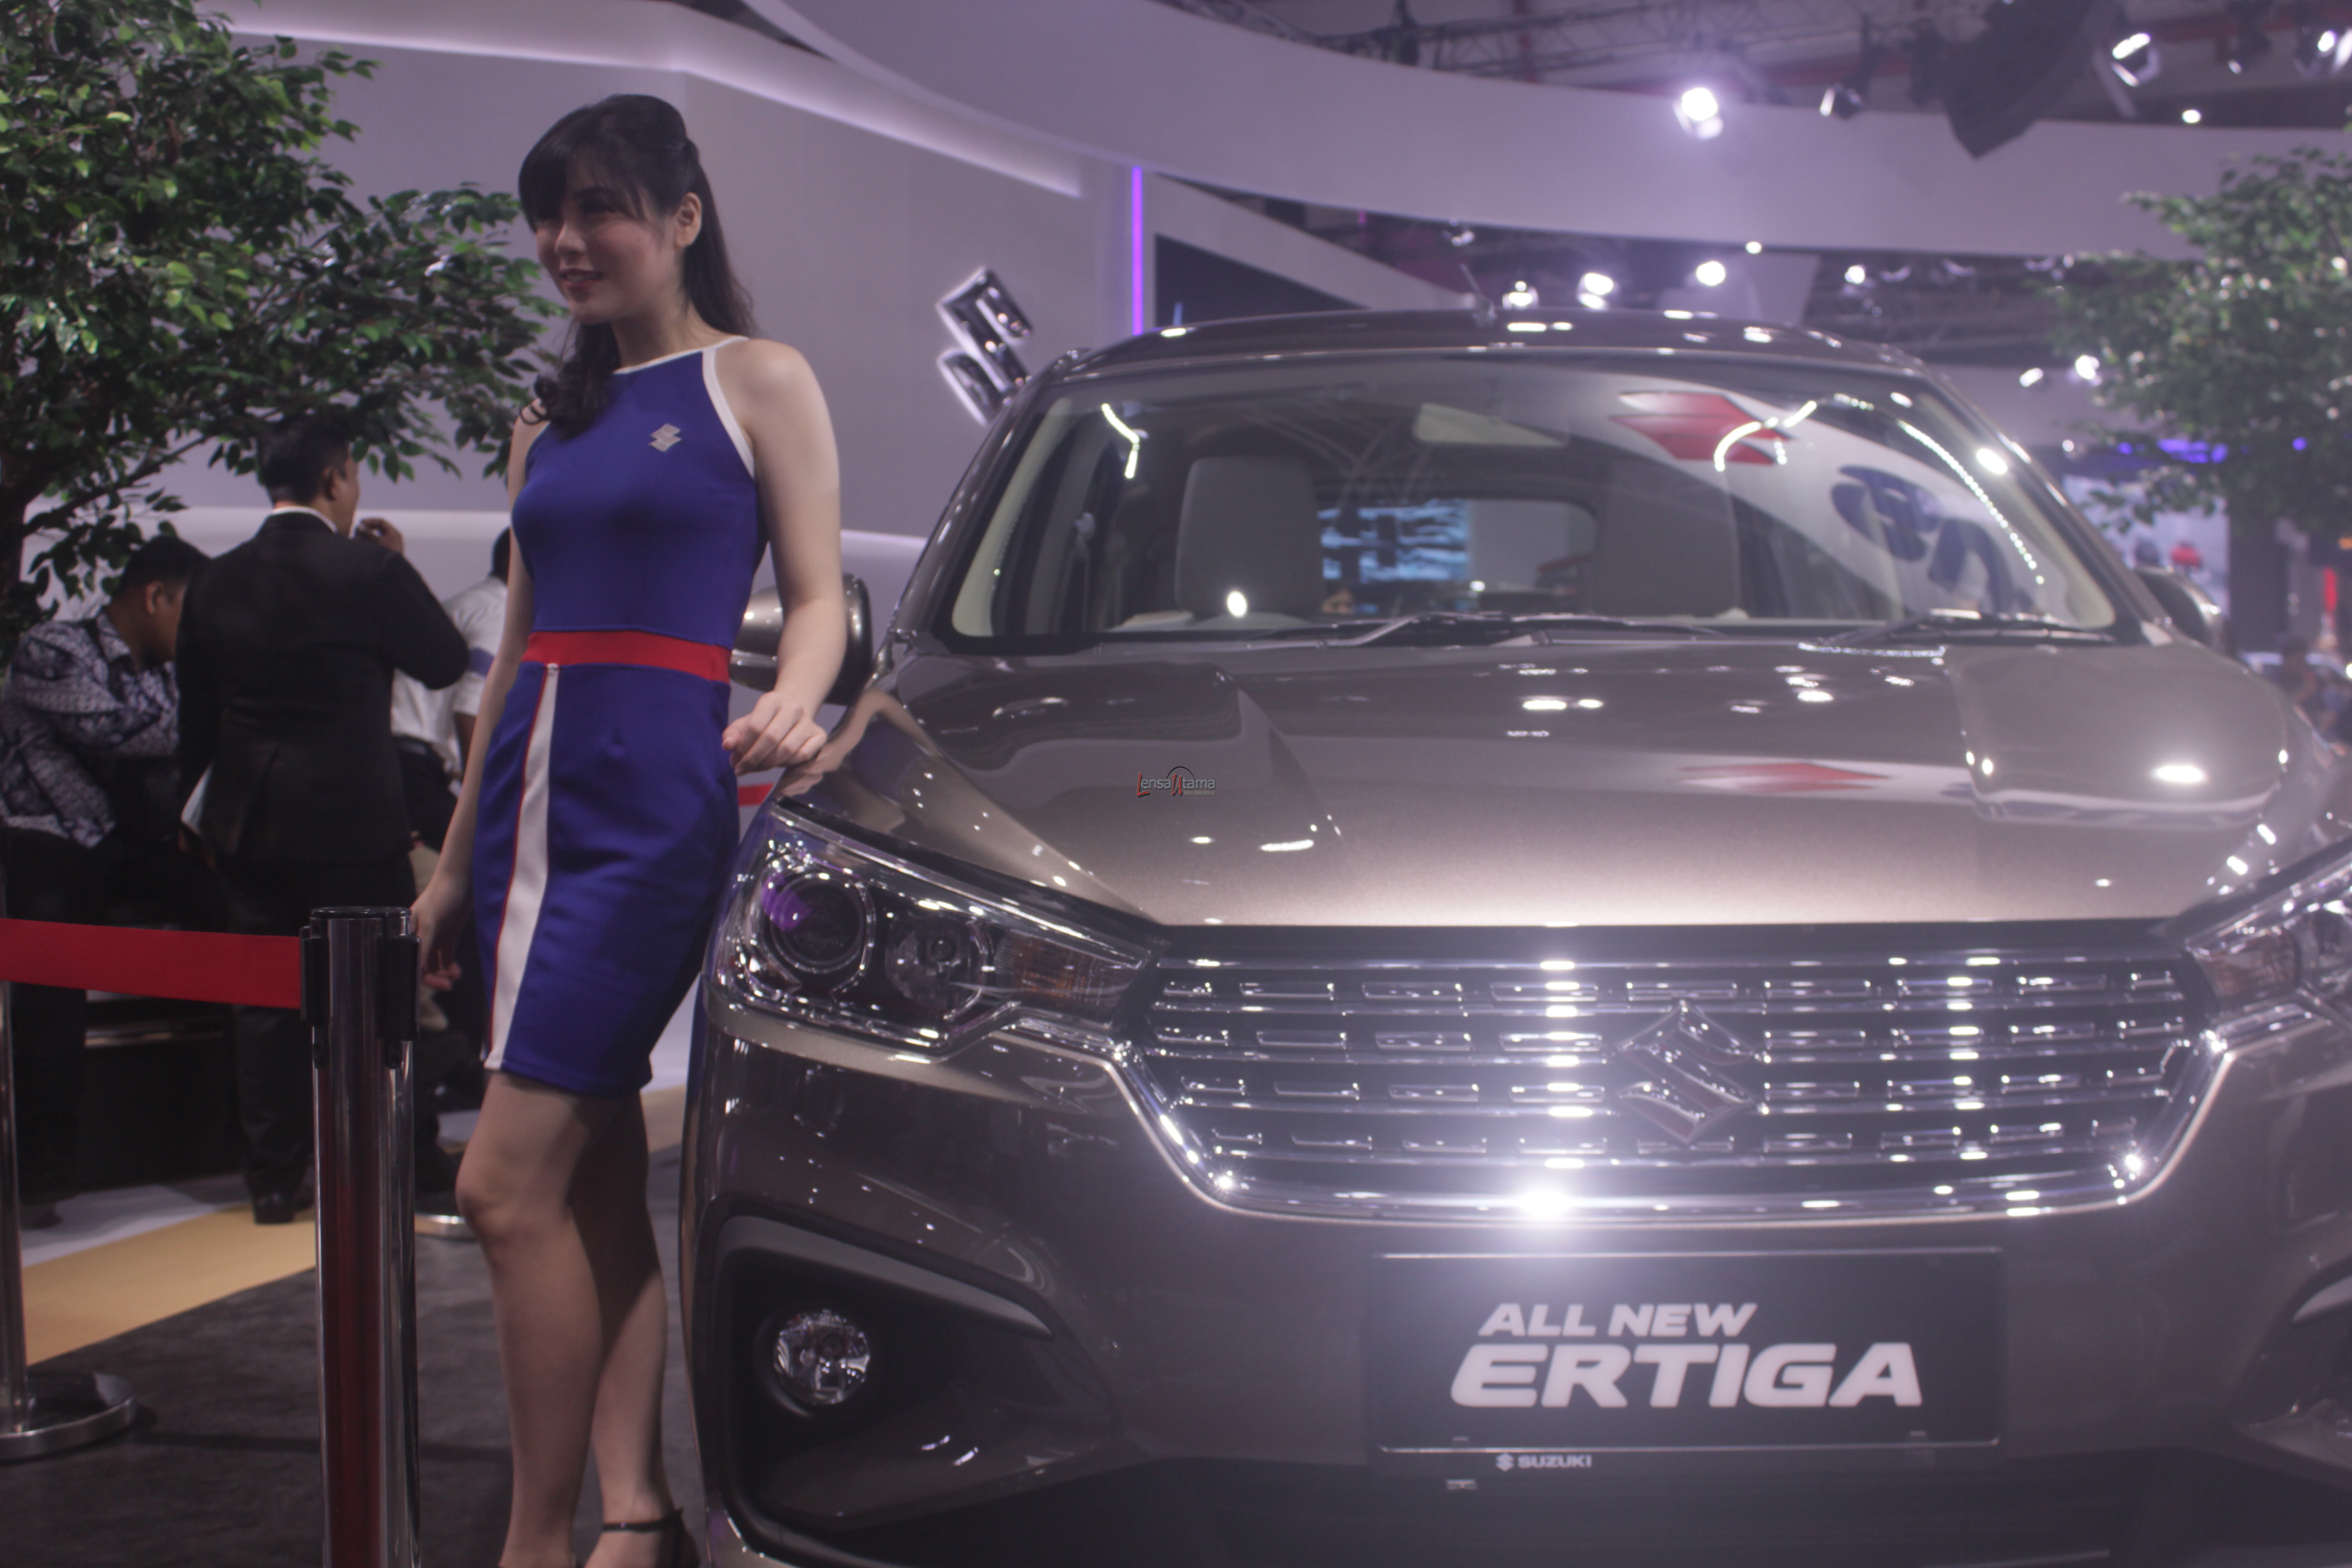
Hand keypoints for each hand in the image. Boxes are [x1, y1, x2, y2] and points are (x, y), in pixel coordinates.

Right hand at [354, 516, 405, 554]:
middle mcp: (393, 539)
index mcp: (395, 534)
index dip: (370, 521)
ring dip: (365, 537)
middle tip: (357, 530)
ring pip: (375, 538)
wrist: (394, 572)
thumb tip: (359, 526)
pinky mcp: (385, 553)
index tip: (360, 522)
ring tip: (355, 539)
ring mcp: (389, 546)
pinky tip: (360, 545)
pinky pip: (375, 545)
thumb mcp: (377, 542)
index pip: (381, 522)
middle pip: (377, 529)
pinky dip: (367, 544)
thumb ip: (368, 533)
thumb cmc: (387, 555)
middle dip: (366, 529)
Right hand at [413, 869, 468, 993]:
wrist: (461, 881)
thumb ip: (424, 946)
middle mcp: (417, 938)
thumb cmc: (441, 898)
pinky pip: (446, 958)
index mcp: (406, 934)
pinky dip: (451, 967)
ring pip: (434, 964)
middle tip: (447, 987)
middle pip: (421, 966)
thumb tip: (418, 970)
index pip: (408, 961)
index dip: (418, 976)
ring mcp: (433, 938)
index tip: (432, 985)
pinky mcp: (447, 937)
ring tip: (454, 977)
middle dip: (433, 978)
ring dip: (443, 973)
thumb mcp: (431, 923)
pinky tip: (457, 973)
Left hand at [722, 689, 826, 773]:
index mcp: (772, 699)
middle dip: (755, 759)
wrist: (792, 712)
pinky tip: (778, 764)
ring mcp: (809, 721)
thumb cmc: (765, 720)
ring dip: (769, 764)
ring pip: (788, 749)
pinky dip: (788, 764)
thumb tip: (727, 746)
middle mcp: (793, 707)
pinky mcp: (820, 735)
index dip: (743, 748)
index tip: (735, 763)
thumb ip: (733, 734)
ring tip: (758, 768)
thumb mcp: (746, 723)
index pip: (755, 726)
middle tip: (744, 770)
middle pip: (771, 738)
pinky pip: (803, 755)